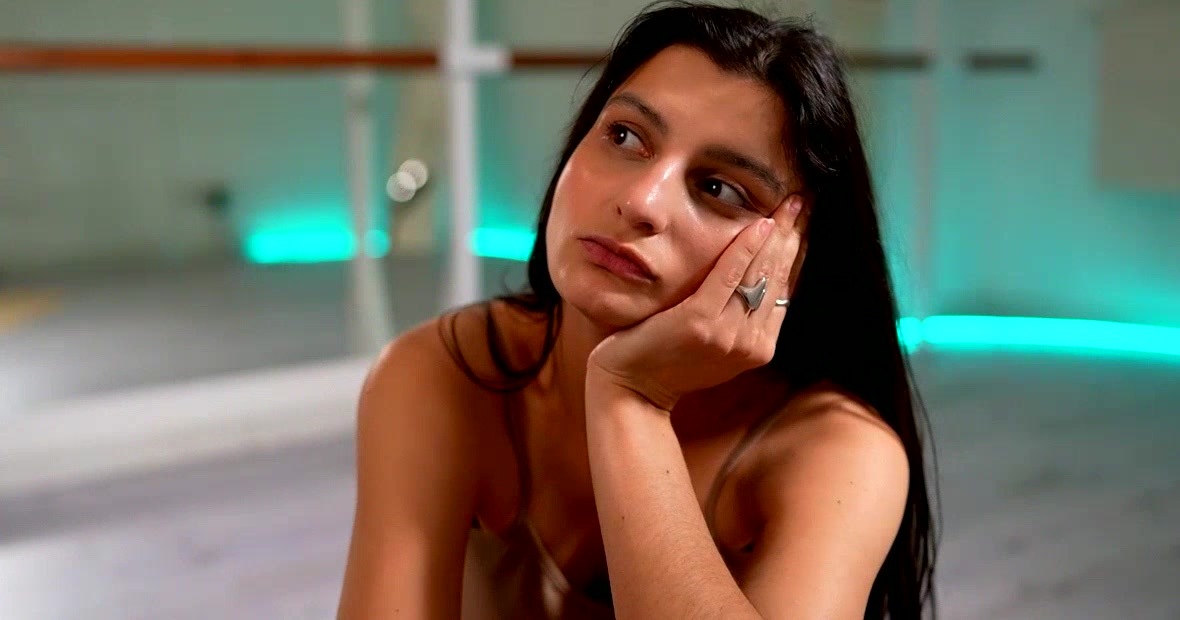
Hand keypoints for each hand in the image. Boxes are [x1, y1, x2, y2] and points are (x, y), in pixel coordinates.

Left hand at [586, 195, 807, 411]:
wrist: (630, 389)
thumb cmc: (667, 361)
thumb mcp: (716, 344)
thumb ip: (740, 319)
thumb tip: (760, 276)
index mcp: (758, 348)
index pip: (783, 291)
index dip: (794, 253)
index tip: (800, 223)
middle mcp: (749, 344)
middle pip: (777, 278)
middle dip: (791, 236)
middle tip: (798, 203)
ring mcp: (726, 334)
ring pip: (759, 274)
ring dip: (774, 235)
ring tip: (785, 206)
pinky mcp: (700, 322)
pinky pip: (728, 275)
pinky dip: (745, 247)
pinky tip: (758, 224)